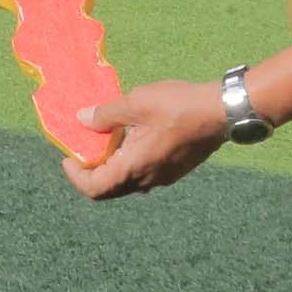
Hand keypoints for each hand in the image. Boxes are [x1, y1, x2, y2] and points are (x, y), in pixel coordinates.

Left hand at [61, 79, 227, 199]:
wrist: (222, 112)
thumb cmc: (178, 107)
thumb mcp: (136, 103)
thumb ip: (106, 114)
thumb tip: (82, 120)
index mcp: (133, 168)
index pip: (94, 188)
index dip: (75, 176)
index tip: (69, 157)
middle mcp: (147, 180)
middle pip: (110, 187)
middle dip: (93, 169)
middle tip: (86, 145)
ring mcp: (163, 177)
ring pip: (128, 180)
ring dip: (114, 163)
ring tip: (111, 136)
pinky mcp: (175, 170)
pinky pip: (145, 173)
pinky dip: (132, 160)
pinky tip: (136, 135)